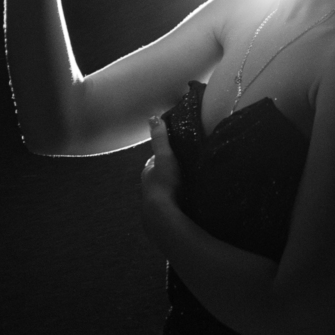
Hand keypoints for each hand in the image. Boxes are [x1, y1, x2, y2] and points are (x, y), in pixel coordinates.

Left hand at [140, 115, 182, 236]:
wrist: (163, 217)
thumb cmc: (164, 184)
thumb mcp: (164, 157)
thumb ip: (160, 139)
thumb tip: (153, 117)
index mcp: (148, 173)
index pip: (155, 161)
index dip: (163, 156)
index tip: (173, 153)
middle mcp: (148, 188)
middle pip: (159, 177)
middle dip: (168, 174)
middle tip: (182, 170)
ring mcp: (155, 203)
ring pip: (164, 192)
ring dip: (172, 189)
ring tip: (187, 186)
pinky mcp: (162, 216)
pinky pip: (171, 206)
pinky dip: (176, 203)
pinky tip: (185, 203)